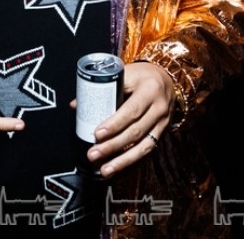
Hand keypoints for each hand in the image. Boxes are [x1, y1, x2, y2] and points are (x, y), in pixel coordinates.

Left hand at [83, 61, 173, 177]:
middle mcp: (159, 108)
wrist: (167, 79)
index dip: (114, 124)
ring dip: (123, 161)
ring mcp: (163, 123)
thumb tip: (76, 104)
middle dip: (113, 146)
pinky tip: (118, 170)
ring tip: (105, 170)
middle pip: (136, 132)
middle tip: (93, 154)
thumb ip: (102, 88)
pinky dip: (132, 163)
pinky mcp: (162, 134)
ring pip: (143, 147)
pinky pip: (147, 151)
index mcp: (150, 90)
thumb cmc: (142, 76)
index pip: (131, 110)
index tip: (97, 134)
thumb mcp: (126, 74)